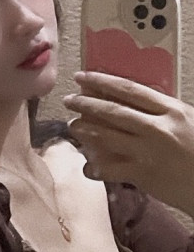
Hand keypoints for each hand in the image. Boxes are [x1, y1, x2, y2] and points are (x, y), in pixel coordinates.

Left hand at [63, 71, 193, 217]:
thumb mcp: (188, 121)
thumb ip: (161, 113)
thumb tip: (129, 103)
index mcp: (171, 110)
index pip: (129, 90)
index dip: (101, 81)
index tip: (82, 77)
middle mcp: (158, 128)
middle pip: (113, 111)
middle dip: (85, 104)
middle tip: (68, 100)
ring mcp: (149, 151)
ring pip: (106, 137)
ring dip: (84, 130)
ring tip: (72, 126)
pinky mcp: (143, 174)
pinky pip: (110, 169)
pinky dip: (94, 168)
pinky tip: (87, 167)